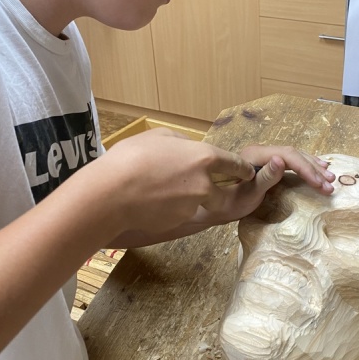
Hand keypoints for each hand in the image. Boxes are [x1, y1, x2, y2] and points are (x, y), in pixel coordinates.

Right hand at [87, 128, 256, 243]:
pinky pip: (180, 215)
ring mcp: (192, 207)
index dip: (243, 169)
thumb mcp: (159, 136)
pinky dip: (171, 210)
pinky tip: (152, 202)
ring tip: (165, 192)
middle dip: (220, 194)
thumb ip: (180, 142)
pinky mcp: (177, 223)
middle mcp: (204, 185)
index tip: (248, 172)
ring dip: (190, 201)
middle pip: (224, 195)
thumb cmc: (131, 158)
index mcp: (204, 158)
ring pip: (199, 205)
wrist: (110, 194)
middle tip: (210, 190)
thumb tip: (187, 146)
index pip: (235, 165)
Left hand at [188, 144, 334, 230]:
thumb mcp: (247, 195)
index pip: (288, 156)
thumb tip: (280, 159)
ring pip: (294, 156)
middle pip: (293, 154)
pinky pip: (290, 160)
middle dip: (313, 169)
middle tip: (330, 185)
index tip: (320, 185)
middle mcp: (260, 151)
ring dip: (313, 167)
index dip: (306, 169)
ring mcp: (263, 156)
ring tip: (329, 178)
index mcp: (255, 155)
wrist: (212, 205)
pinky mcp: (266, 163)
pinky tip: (317, 169)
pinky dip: (306, 165)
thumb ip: (265, 177)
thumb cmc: (228, 204)